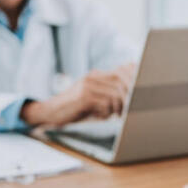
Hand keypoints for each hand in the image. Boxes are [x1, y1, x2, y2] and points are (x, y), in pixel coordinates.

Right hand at [22, 63, 136, 125]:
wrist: (50, 112)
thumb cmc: (75, 108)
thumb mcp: (93, 98)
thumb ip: (108, 93)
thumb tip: (131, 95)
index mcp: (97, 75)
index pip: (123, 70)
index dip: (134, 81)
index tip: (137, 96)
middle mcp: (93, 77)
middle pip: (122, 81)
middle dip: (128, 98)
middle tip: (125, 111)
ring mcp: (88, 85)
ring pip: (116, 93)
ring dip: (118, 108)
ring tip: (112, 115)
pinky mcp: (84, 97)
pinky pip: (105, 103)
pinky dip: (107, 113)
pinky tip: (100, 116)